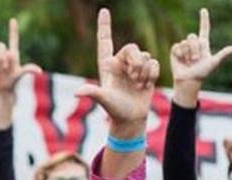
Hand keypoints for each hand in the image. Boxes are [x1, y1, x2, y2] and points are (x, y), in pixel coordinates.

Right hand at [0, 18, 41, 94]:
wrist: (4, 88)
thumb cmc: (14, 80)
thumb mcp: (22, 74)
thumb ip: (29, 70)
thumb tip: (40, 71)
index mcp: (14, 53)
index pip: (13, 39)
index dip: (13, 29)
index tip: (13, 20)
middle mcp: (5, 54)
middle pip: (0, 46)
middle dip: (2, 54)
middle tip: (7, 66)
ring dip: (0, 64)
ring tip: (3, 72)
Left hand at [76, 9, 159, 137]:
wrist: (130, 118)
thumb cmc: (114, 109)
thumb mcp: (103, 99)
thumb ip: (91, 93)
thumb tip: (77, 93)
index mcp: (107, 65)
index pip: (105, 42)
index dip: (104, 26)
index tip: (104, 10)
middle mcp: (121, 63)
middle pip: (132, 47)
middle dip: (135, 61)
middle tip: (132, 77)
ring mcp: (134, 67)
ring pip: (144, 55)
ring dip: (143, 72)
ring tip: (137, 85)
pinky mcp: (147, 72)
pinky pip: (154, 62)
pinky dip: (151, 74)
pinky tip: (145, 85)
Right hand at [170, 9, 231, 106]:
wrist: (189, 80)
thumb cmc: (202, 73)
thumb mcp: (214, 63)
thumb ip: (223, 54)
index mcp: (203, 44)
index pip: (204, 28)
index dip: (204, 19)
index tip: (203, 10)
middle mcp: (194, 44)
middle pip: (192, 36)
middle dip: (194, 48)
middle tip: (195, 59)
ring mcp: (184, 47)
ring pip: (184, 42)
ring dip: (187, 53)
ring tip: (188, 62)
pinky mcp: (175, 51)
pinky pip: (176, 46)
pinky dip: (179, 54)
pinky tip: (181, 60)